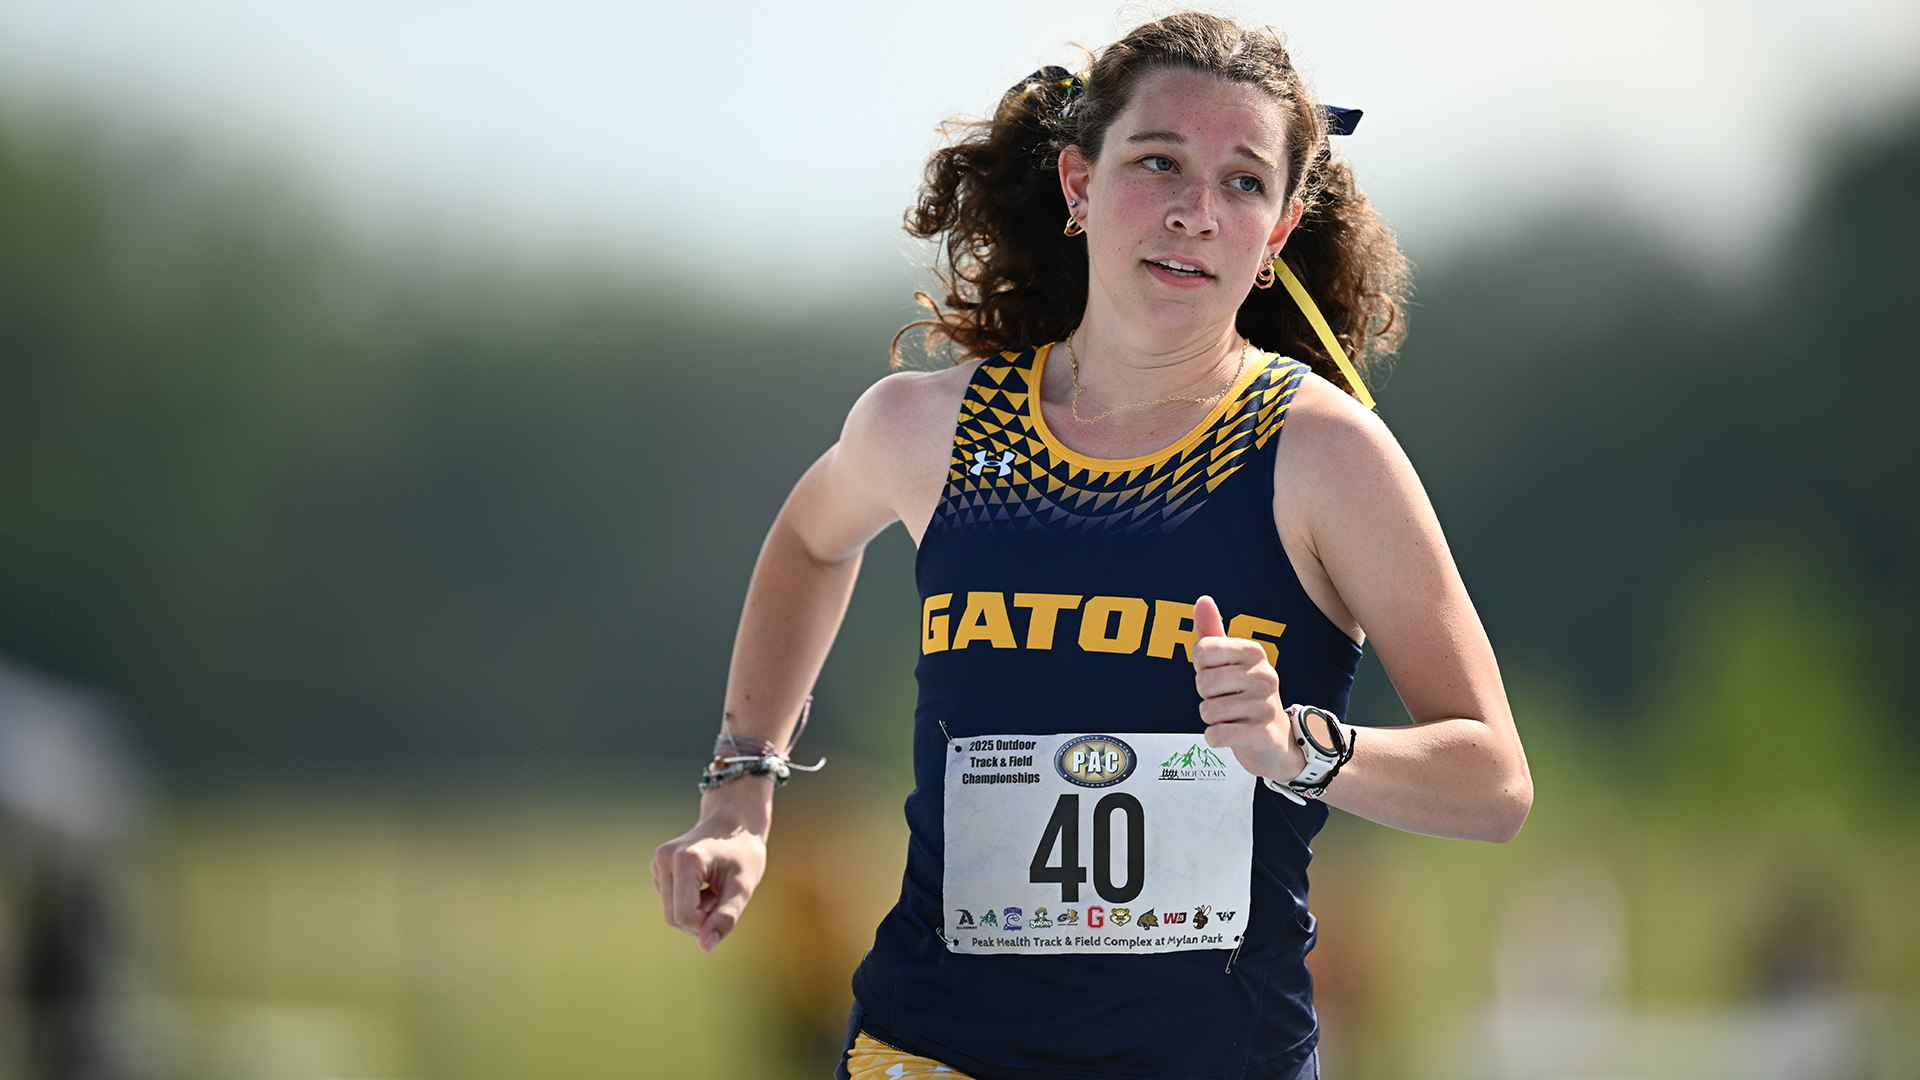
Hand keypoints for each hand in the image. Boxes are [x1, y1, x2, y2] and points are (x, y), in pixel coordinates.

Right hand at [651, 784, 770, 951]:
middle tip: (723, 901)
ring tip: (715, 889)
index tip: (725, 911)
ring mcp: (658, 861)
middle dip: (700, 920)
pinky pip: (669, 901)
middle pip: (674, 917)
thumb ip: (726, 917)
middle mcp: (665, 859)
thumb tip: (707, 947)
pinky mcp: (657, 867)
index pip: (684, 916)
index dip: (705, 925)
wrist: (735, 823)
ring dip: (695, 911)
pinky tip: (704, 885)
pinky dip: (688, 902)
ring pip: (671, 912)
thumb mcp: (743, 886)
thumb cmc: (743, 853)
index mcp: (686, 861)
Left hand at [1192, 595, 1304, 781]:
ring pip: (1208, 710)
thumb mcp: (1228, 663)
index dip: (1201, 667)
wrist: (1274, 739)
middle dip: (1206, 696)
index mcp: (1254, 652)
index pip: (1202, 650)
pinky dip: (1215, 738)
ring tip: (1231, 717)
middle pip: (1203, 682)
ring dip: (1211, 719)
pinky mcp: (1263, 734)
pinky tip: (1229, 734)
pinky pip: (1218, 734)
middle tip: (1226, 700)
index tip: (1219, 675)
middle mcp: (1265, 675)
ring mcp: (1266, 705)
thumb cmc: (1244, 695)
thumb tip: (1203, 600)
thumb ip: (1212, 633)